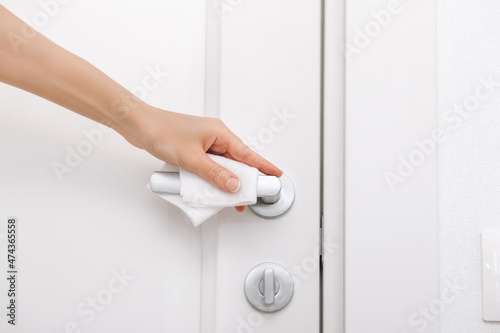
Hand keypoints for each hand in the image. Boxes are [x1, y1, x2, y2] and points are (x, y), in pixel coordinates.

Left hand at [116, 105, 282, 211]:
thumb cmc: (162, 132)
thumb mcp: (191, 158)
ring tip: (229, 198)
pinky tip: (209, 188)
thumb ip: (214, 174)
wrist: (138, 124)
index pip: (248, 153)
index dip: (263, 166)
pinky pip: (210, 166)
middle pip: (236, 161)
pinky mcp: (193, 149)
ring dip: (225, 180)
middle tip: (250, 196)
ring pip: (222, 165)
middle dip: (243, 180)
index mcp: (220, 133)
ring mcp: (204, 143)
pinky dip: (212, 177)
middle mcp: (214, 136)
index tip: (275, 175)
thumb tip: (233, 185)